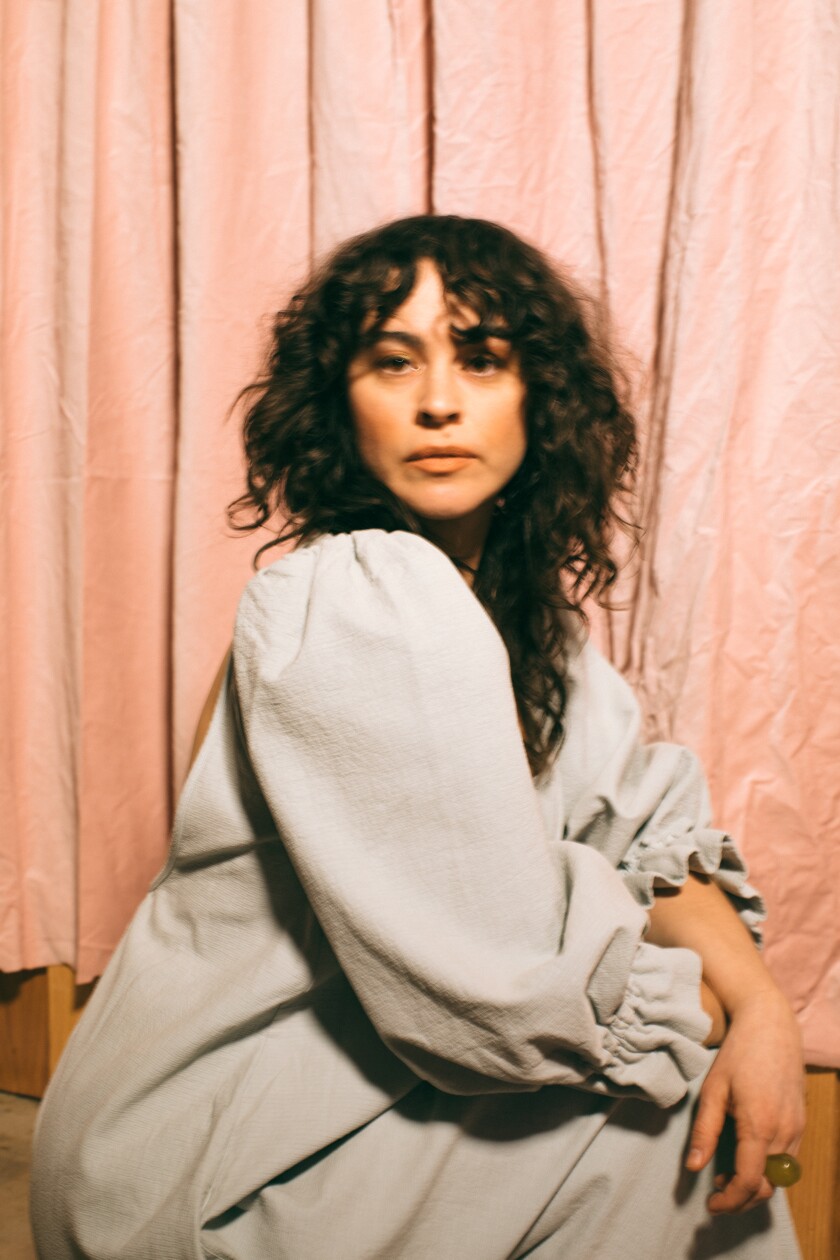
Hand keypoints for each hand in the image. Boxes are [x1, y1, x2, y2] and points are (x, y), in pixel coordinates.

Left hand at [685, 985, 804, 1213]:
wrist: (770, 1025)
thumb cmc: (738, 1054)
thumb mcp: (713, 1090)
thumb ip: (704, 1131)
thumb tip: (694, 1168)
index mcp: (760, 1125)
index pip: (749, 1181)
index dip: (729, 1200)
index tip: (710, 1204)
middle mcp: (785, 1132)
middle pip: (768, 1186)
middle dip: (741, 1198)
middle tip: (715, 1193)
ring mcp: (797, 1128)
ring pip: (781, 1177)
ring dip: (756, 1184)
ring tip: (726, 1175)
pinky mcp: (801, 1122)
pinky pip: (789, 1160)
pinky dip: (770, 1169)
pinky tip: (748, 1156)